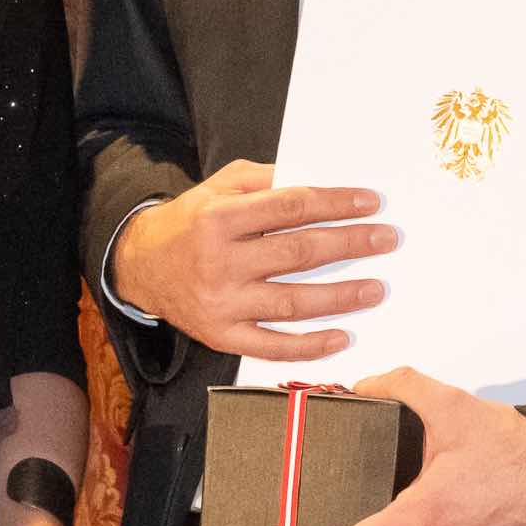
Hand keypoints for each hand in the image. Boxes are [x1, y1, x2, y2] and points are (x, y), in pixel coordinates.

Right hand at [113, 161, 398, 362]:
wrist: (140, 265)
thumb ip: (265, 181)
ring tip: (376, 288)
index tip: (370, 203)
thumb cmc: (190, 221)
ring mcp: (220, 303)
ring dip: (340, 297)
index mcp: (219, 218)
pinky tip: (341, 337)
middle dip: (349, 245)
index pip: (290, 207)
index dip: (334, 204)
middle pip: (298, 254)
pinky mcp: (220, 335)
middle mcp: (219, 262)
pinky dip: (309, 346)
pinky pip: (272, 346)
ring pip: (291, 302)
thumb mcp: (218, 186)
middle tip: (386, 240)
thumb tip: (320, 180)